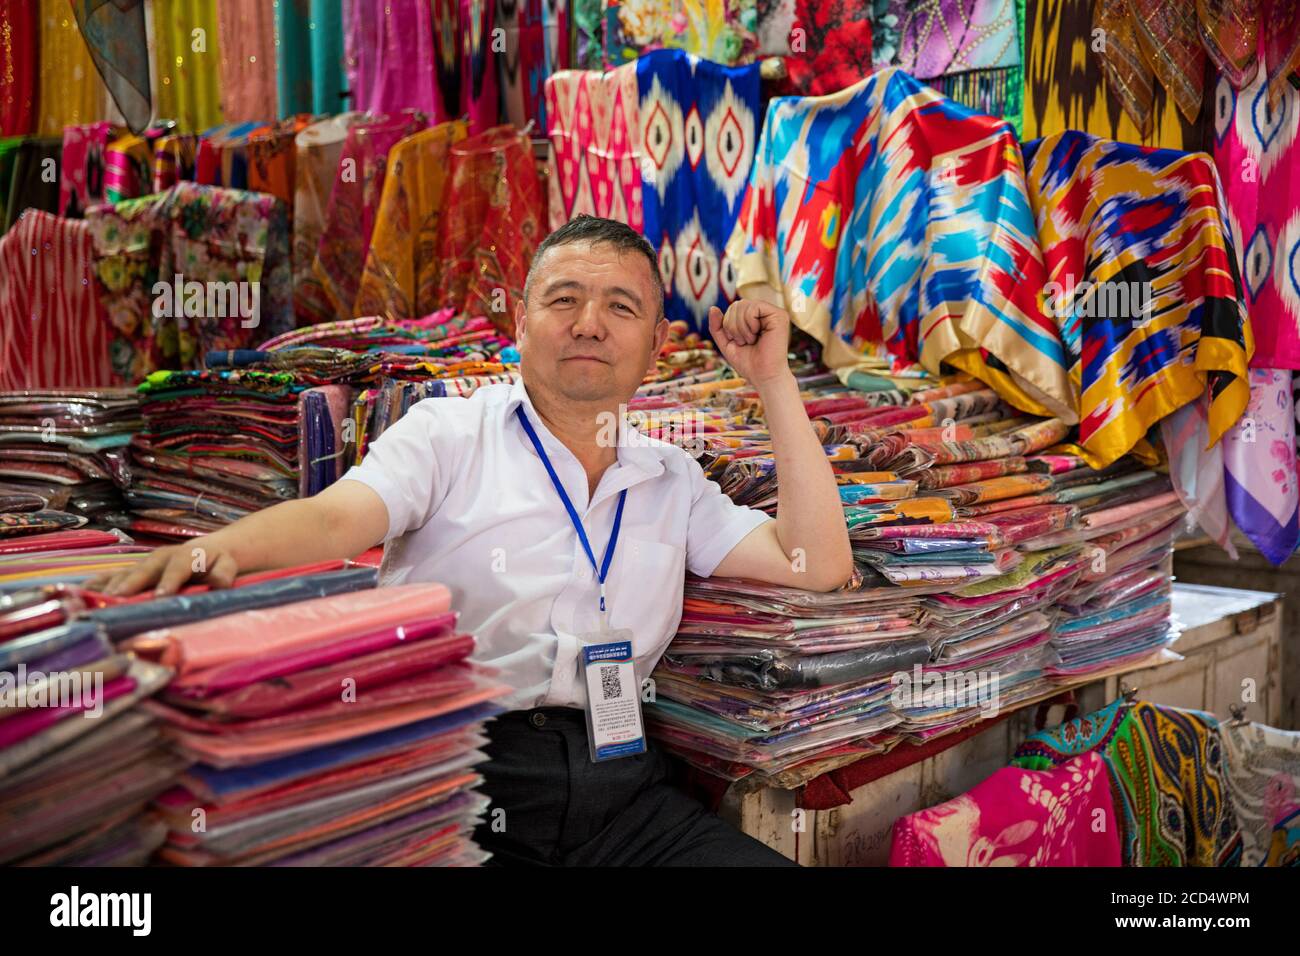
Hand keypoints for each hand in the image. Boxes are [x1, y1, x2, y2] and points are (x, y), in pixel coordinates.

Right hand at [88, 535, 240, 596]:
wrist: (208, 551)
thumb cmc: (217, 563)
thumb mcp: (227, 566)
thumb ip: (224, 573)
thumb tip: (220, 582)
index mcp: (184, 556)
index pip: (177, 568)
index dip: (169, 581)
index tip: (162, 596)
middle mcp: (159, 558)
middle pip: (143, 570)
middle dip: (131, 584)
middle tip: (119, 598)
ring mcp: (142, 564)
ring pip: (123, 574)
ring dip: (108, 586)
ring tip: (92, 599)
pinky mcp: (131, 571)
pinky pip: (111, 577)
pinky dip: (97, 584)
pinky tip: (81, 593)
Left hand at [708, 300, 791, 388]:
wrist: (763, 376)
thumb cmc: (748, 363)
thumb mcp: (726, 343)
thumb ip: (717, 326)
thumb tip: (712, 308)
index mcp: (756, 318)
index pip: (734, 308)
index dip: (728, 324)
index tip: (739, 341)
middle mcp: (766, 313)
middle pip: (737, 304)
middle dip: (732, 325)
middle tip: (744, 342)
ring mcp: (774, 313)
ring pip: (743, 304)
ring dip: (740, 327)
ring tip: (750, 340)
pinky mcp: (779, 315)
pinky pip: (754, 307)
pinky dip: (748, 324)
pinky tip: (756, 335)